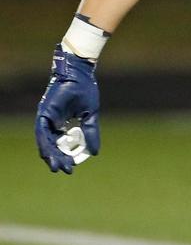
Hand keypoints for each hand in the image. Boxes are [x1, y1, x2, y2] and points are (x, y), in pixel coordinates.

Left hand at [35, 45, 100, 172]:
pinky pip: (41, 132)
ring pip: (44, 142)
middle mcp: (51, 122)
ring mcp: (46, 118)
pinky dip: (46, 143)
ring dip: (50, 155)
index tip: (71, 167)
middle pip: (50, 146)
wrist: (81, 74)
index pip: (60, 145)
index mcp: (61, 123)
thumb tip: (94, 152)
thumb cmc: (85, 91)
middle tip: (65, 170)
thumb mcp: (90, 116)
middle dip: (57, 160)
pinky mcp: (43, 113)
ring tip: (58, 166)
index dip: (64, 157)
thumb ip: (91, 133)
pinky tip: (51, 153)